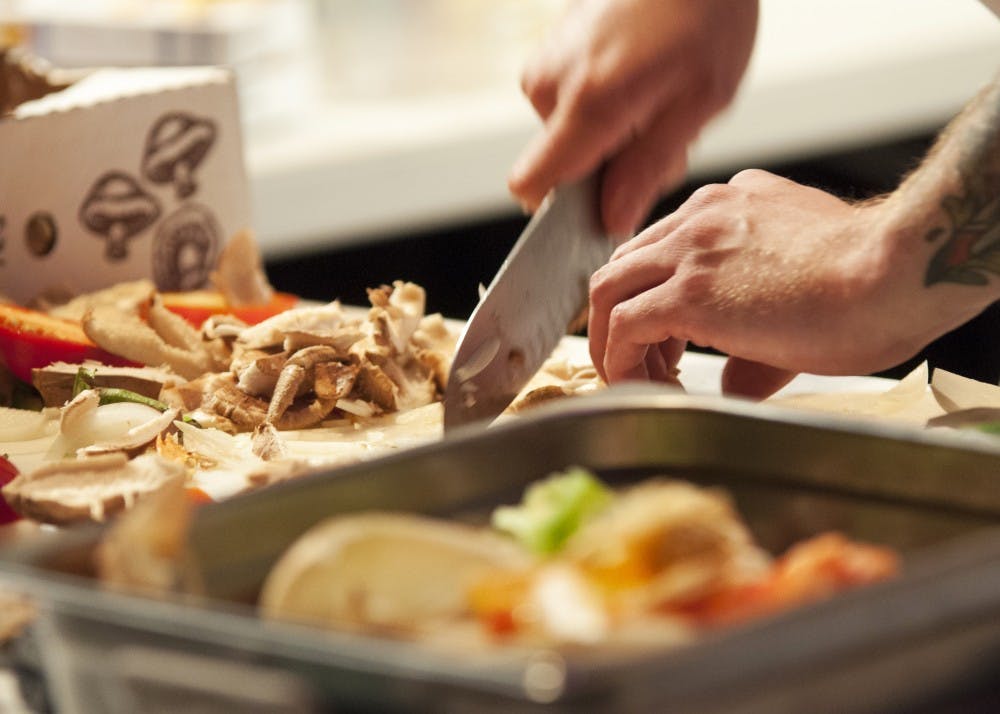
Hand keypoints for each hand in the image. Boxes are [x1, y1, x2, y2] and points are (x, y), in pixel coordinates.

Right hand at [509, 0, 757, 237]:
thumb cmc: (706, 15)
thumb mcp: (701, 100)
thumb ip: (650, 166)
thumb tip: (612, 219)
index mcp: (587, 101)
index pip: (532, 183)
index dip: (563, 210)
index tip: (605, 204)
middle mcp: (551, 81)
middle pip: (561, 164)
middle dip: (610, 165)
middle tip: (662, 130)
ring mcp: (546, 60)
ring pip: (566, 134)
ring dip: (612, 134)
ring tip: (656, 97)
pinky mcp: (550, 48)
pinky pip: (568, 101)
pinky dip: (604, 103)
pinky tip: (640, 74)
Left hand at [588, 169, 976, 398]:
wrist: (895, 273)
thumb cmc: (874, 279)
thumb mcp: (806, 288)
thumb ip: (757, 331)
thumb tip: (735, 382)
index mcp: (733, 205)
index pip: (663, 245)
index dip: (653, 295)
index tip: (665, 337)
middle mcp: (703, 216)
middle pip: (626, 263)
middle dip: (622, 315)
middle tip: (643, 359)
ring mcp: (691, 250)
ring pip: (609, 288)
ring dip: (610, 338)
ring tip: (631, 378)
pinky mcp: (689, 292)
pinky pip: (624, 325)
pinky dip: (618, 358)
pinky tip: (638, 384)